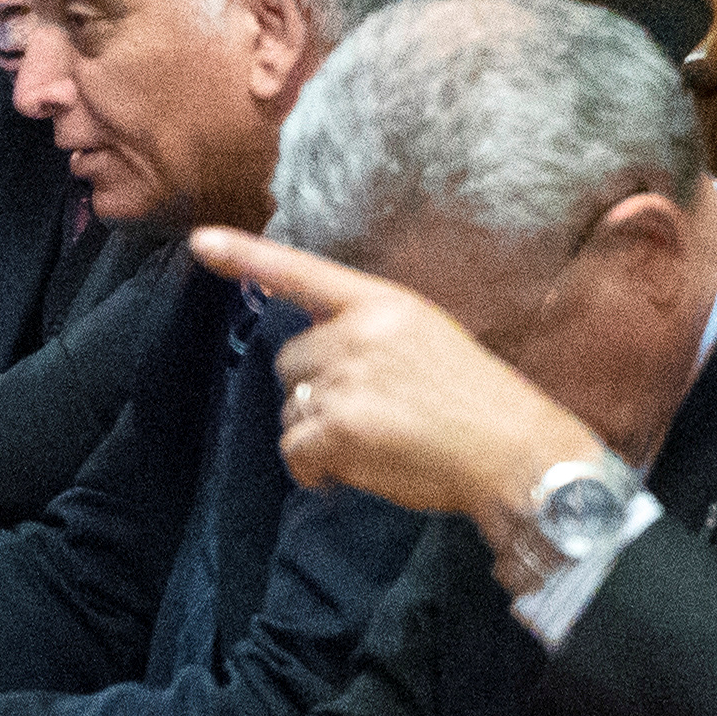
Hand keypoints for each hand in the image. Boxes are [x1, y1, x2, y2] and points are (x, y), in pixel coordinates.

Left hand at [187, 224, 609, 537]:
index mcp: (384, 304)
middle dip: (314, 393)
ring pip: (291, 409)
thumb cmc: (479, 406)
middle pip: (290, 361)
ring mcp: (347, 379)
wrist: (517, 453)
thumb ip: (371, 339)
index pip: (303, 273)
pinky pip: (295, 451)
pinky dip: (314, 471)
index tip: (200, 242)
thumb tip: (317, 367)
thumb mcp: (429, 343)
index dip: (246, 257)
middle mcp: (359, 332)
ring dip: (317, 434)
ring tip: (372, 444)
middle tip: (364, 417)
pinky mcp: (340, 428)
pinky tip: (351, 473)